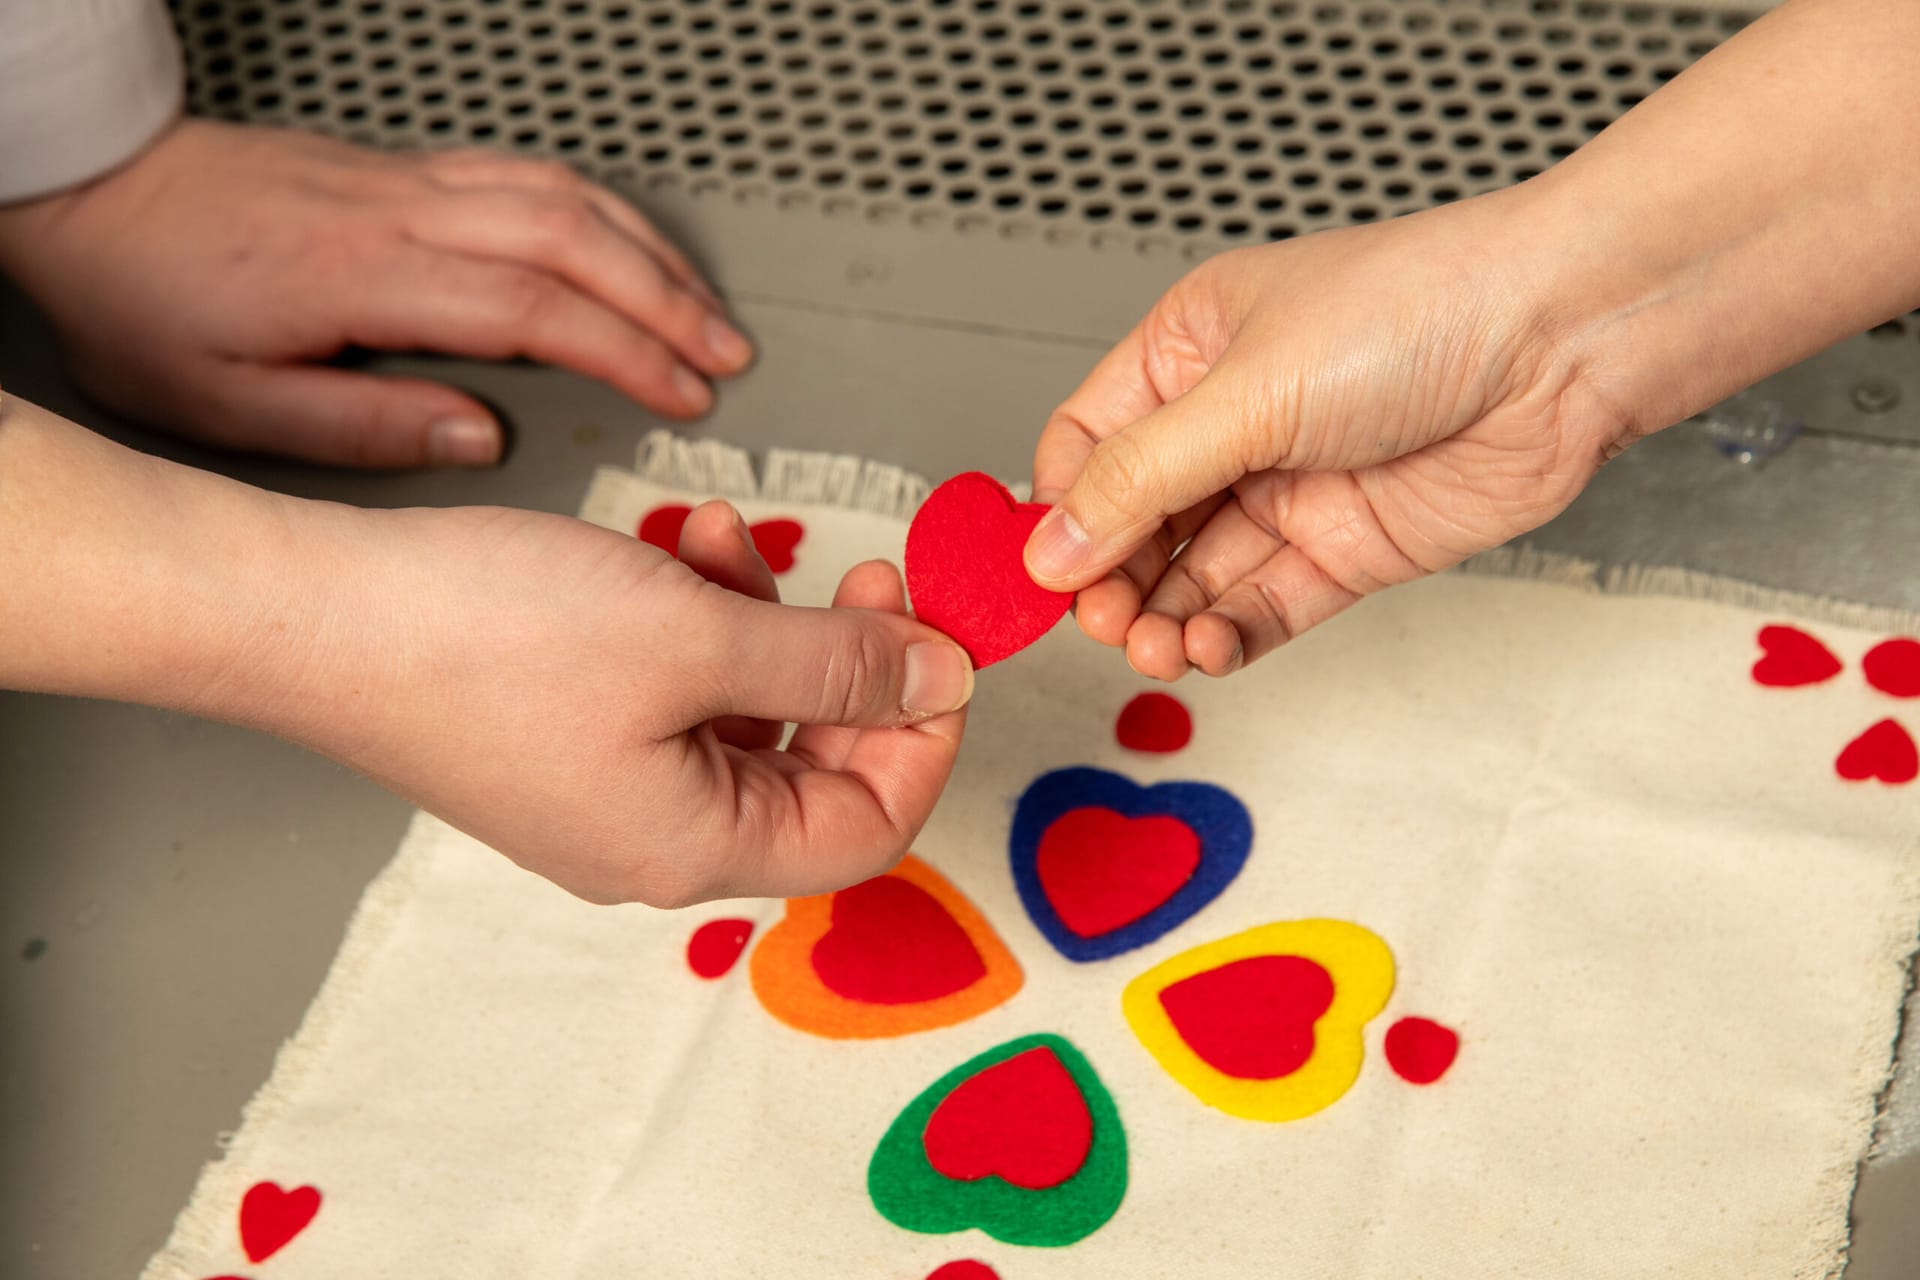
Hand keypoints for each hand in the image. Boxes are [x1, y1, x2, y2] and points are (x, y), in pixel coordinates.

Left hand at [0, 118, 750, 467]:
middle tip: (728, 356)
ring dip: (649, 252)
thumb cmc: (148, 302)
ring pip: (563, 194)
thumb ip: (365, 427)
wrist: (92, 197)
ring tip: (704, 310)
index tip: (685, 393)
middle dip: (668, 300)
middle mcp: (401, 214)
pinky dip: (601, 211)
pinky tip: (629, 246)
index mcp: (367, 277)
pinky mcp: (404, 171)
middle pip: (574, 237)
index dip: (627, 350)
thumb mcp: (229, 403)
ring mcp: (408, 181)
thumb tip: (480, 440)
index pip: (534, 305)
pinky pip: (530, 173)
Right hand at [260, 498, 973, 905]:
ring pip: (745, 714)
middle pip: (813, 769)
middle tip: (873, 580)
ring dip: (769, 623)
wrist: (315, 613)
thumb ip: (833, 666)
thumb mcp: (696, 637)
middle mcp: (654, 838)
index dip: (922, 738)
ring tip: (742, 537)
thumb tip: (939, 683)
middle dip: (852, 666)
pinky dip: (702, 617)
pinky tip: (690, 544)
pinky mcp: (569, 735)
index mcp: (694, 847)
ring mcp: (608, 789)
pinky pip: (677, 688)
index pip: (867, 826)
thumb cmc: (480, 636)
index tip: (938, 646)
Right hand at [1022, 195, 1629, 679]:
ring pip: (1192, 576)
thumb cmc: (1419, 312)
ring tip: (1154, 647)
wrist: (1565, 344)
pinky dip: (1225, 637)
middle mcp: (1231, 423)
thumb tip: (1050, 547)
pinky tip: (1206, 650)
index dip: (1058, 511)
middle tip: (1104, 622)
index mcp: (1188, 351)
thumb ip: (1142, 478)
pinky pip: (1261, 608)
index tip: (1041, 572)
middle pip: (1132, 524)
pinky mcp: (1344, 549)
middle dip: (1111, 579)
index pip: (1086, 445)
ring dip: (1162, 620)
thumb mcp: (1248, 390)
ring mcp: (1287, 490)